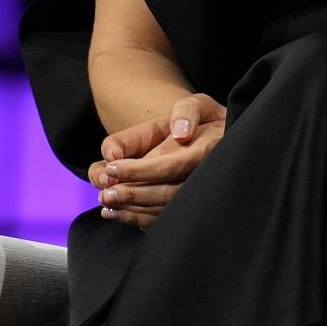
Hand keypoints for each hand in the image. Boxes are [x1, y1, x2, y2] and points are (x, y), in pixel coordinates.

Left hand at [86, 92, 227, 228]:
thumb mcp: (197, 105)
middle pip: (166, 193)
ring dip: (133, 212)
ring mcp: (201, 196)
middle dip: (132, 194)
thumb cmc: (204, 121)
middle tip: (104, 194)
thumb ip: (186, 112)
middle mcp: (205, 178)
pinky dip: (141, 220)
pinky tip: (119, 215)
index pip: (168, 166)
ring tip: (106, 206)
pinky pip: (168, 219)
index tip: (112, 168)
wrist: (221, 141)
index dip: (138, 170)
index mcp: (206, 151)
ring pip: (166, 211)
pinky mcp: (193, 208)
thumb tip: (180, 134)